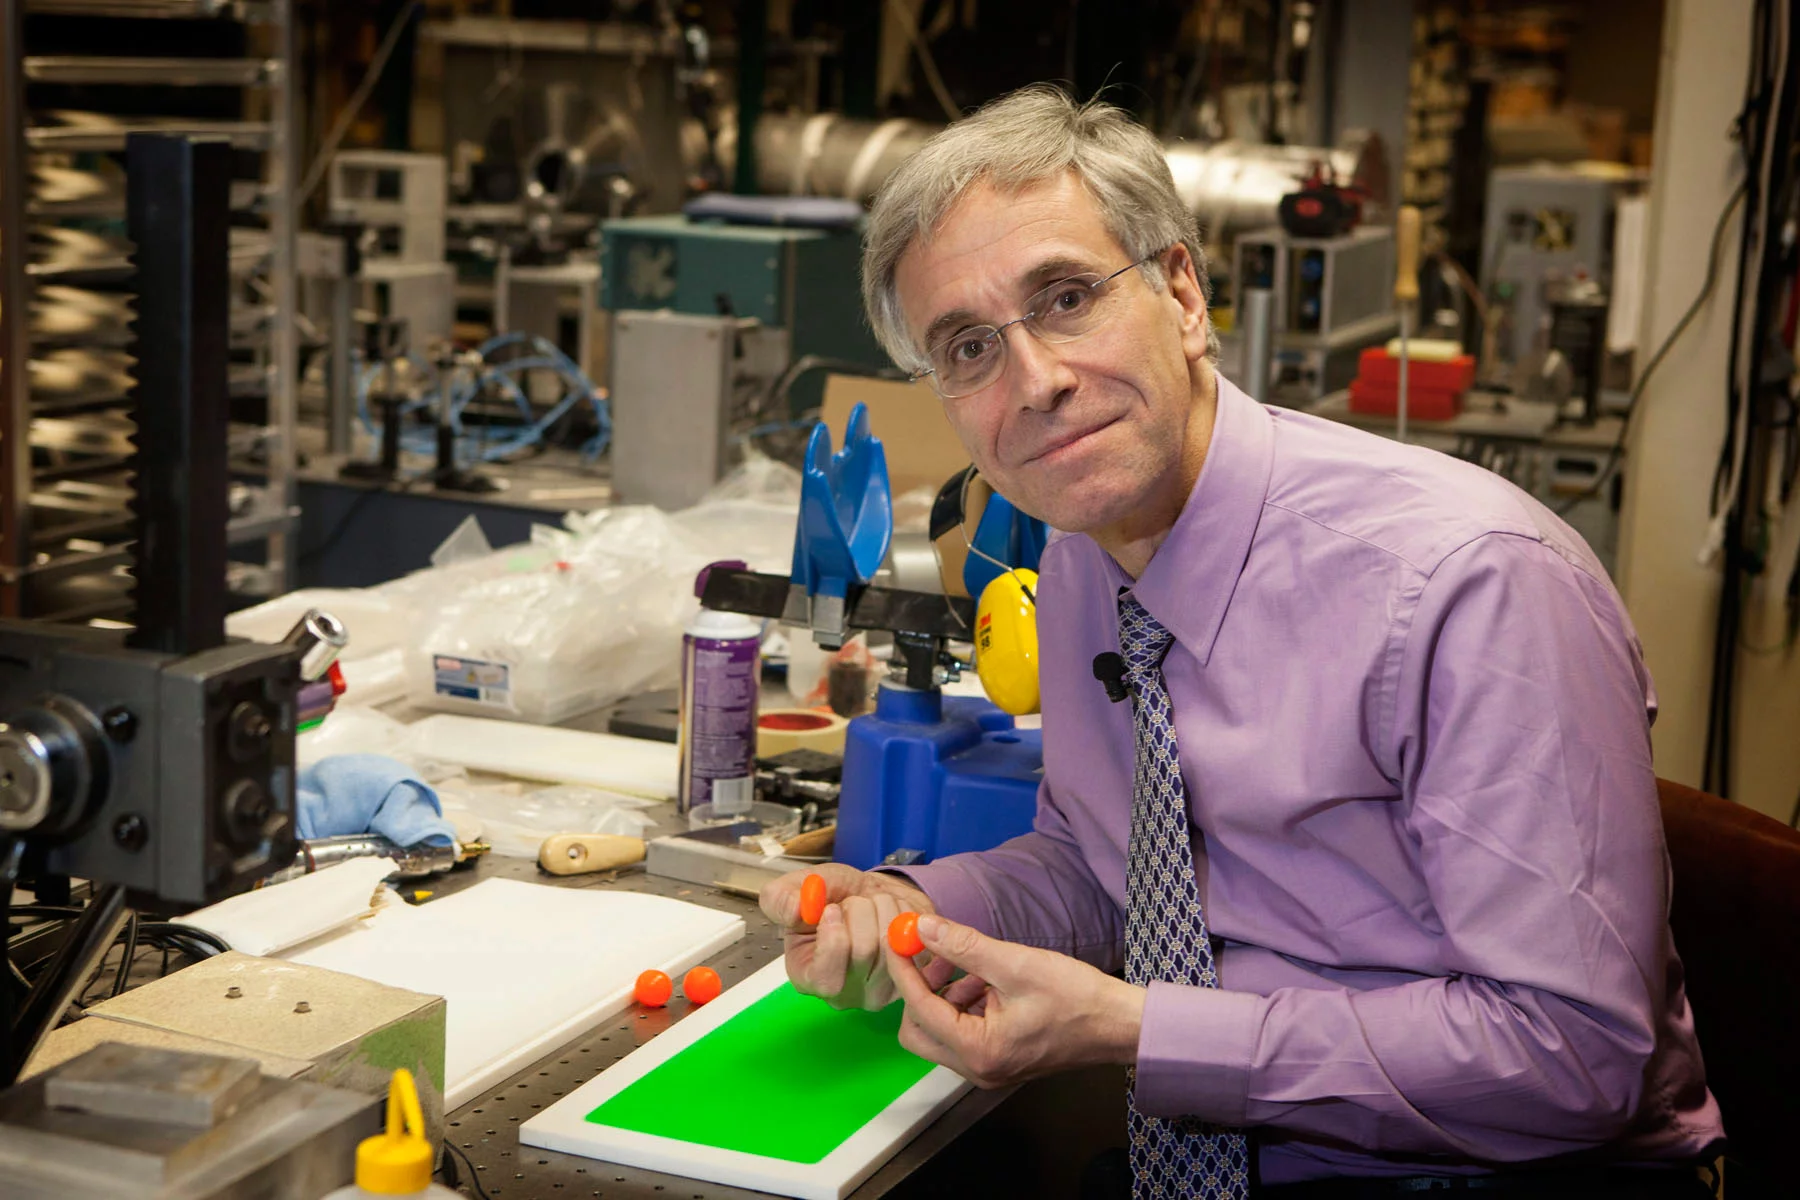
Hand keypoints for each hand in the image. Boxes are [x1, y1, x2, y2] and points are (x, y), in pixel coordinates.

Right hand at [760, 863, 934, 1010]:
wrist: (871, 894)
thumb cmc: (831, 896)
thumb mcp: (798, 889)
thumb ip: (782, 898)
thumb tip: (794, 910)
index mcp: (808, 978)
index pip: (825, 976)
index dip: (833, 936)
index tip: (832, 909)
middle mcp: (845, 994)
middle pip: (864, 950)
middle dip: (860, 909)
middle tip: (853, 902)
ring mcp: (880, 991)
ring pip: (891, 941)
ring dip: (883, 906)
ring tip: (871, 905)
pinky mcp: (910, 978)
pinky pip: (914, 940)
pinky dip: (905, 914)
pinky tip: (892, 914)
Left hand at [886, 913, 1144, 1088]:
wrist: (1119, 1025)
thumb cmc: (1076, 997)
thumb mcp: (1015, 964)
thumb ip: (963, 946)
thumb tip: (923, 928)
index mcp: (978, 1051)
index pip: (920, 1009)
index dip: (904, 969)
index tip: (897, 938)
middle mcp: (977, 1068)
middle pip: (918, 1030)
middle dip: (920, 988)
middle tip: (936, 953)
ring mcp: (988, 1067)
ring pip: (940, 1029)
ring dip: (944, 993)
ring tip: (971, 962)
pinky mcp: (999, 1059)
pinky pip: (963, 1031)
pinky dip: (964, 1003)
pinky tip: (985, 978)